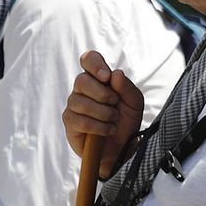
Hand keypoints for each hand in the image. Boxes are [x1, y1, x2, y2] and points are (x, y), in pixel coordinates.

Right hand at [62, 50, 144, 177]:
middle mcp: (83, 88)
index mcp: (99, 78)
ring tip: (113, 121)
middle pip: (81, 80)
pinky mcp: (70, 121)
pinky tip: (106, 130)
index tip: (106, 77)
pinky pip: (79, 120)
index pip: (88, 59)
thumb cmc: (127, 121)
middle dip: (102, 95)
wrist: (122, 147)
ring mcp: (74, 104)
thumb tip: (115, 73)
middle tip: (115, 105)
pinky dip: (98, 126)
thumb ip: (127, 88)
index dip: (94, 64)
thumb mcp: (134, 103)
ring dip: (103, 113)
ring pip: (80, 102)